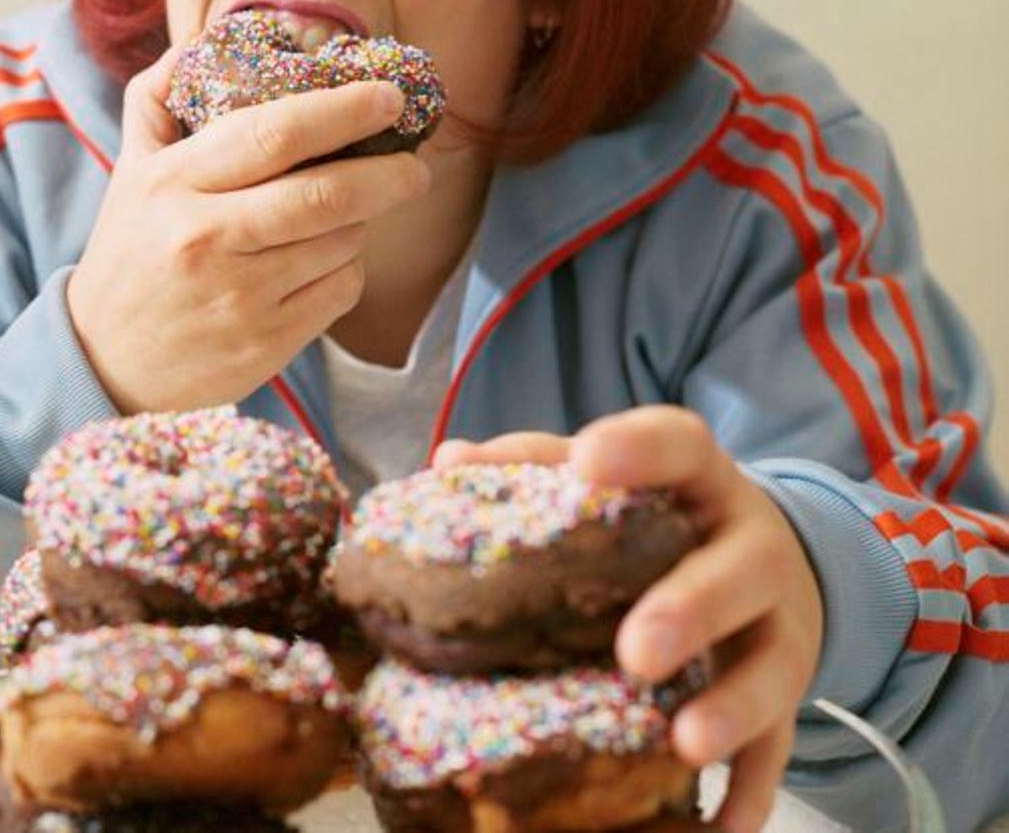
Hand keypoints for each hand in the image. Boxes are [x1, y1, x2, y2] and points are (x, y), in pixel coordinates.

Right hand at [67, 47, 429, 414]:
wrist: (106, 360)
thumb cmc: (132, 250)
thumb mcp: (132, 168)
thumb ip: (160, 95)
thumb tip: (208, 37)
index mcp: (174, 182)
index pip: (273, 133)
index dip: (343, 110)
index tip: (388, 97)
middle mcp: (206, 238)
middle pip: (325, 195)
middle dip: (389, 174)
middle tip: (415, 163)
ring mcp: (239, 296)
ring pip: (342, 242)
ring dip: (360, 222)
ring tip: (343, 215)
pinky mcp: (266, 342)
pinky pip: (341, 290)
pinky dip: (348, 268)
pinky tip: (321, 261)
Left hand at [433, 408, 823, 832]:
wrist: (775, 557)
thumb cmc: (665, 514)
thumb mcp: (621, 479)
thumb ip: (540, 465)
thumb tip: (449, 463)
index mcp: (700, 479)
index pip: (679, 444)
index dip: (637, 449)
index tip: (588, 461)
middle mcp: (751, 547)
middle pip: (736, 571)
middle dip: (690, 610)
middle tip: (634, 649)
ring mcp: (778, 623)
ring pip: (770, 665)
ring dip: (731, 706)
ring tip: (684, 741)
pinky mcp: (788, 690)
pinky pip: (779, 747)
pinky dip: (751, 790)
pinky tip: (719, 829)